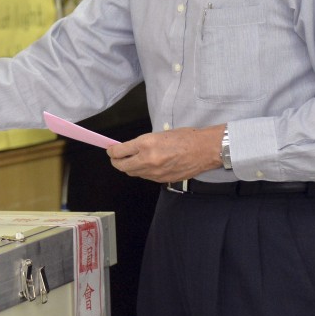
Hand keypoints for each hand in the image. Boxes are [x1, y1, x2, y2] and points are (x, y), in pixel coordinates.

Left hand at [106, 124, 225, 182]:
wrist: (204, 150)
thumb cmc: (185, 138)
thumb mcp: (158, 134)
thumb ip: (141, 143)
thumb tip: (127, 148)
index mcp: (146, 144)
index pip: (119, 151)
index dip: (112, 151)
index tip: (110, 149)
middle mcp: (148, 160)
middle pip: (122, 166)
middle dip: (116, 161)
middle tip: (115, 157)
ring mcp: (155, 172)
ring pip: (133, 173)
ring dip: (129, 167)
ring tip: (130, 160)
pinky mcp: (162, 180)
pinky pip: (145, 177)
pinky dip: (142, 171)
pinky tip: (145, 165)